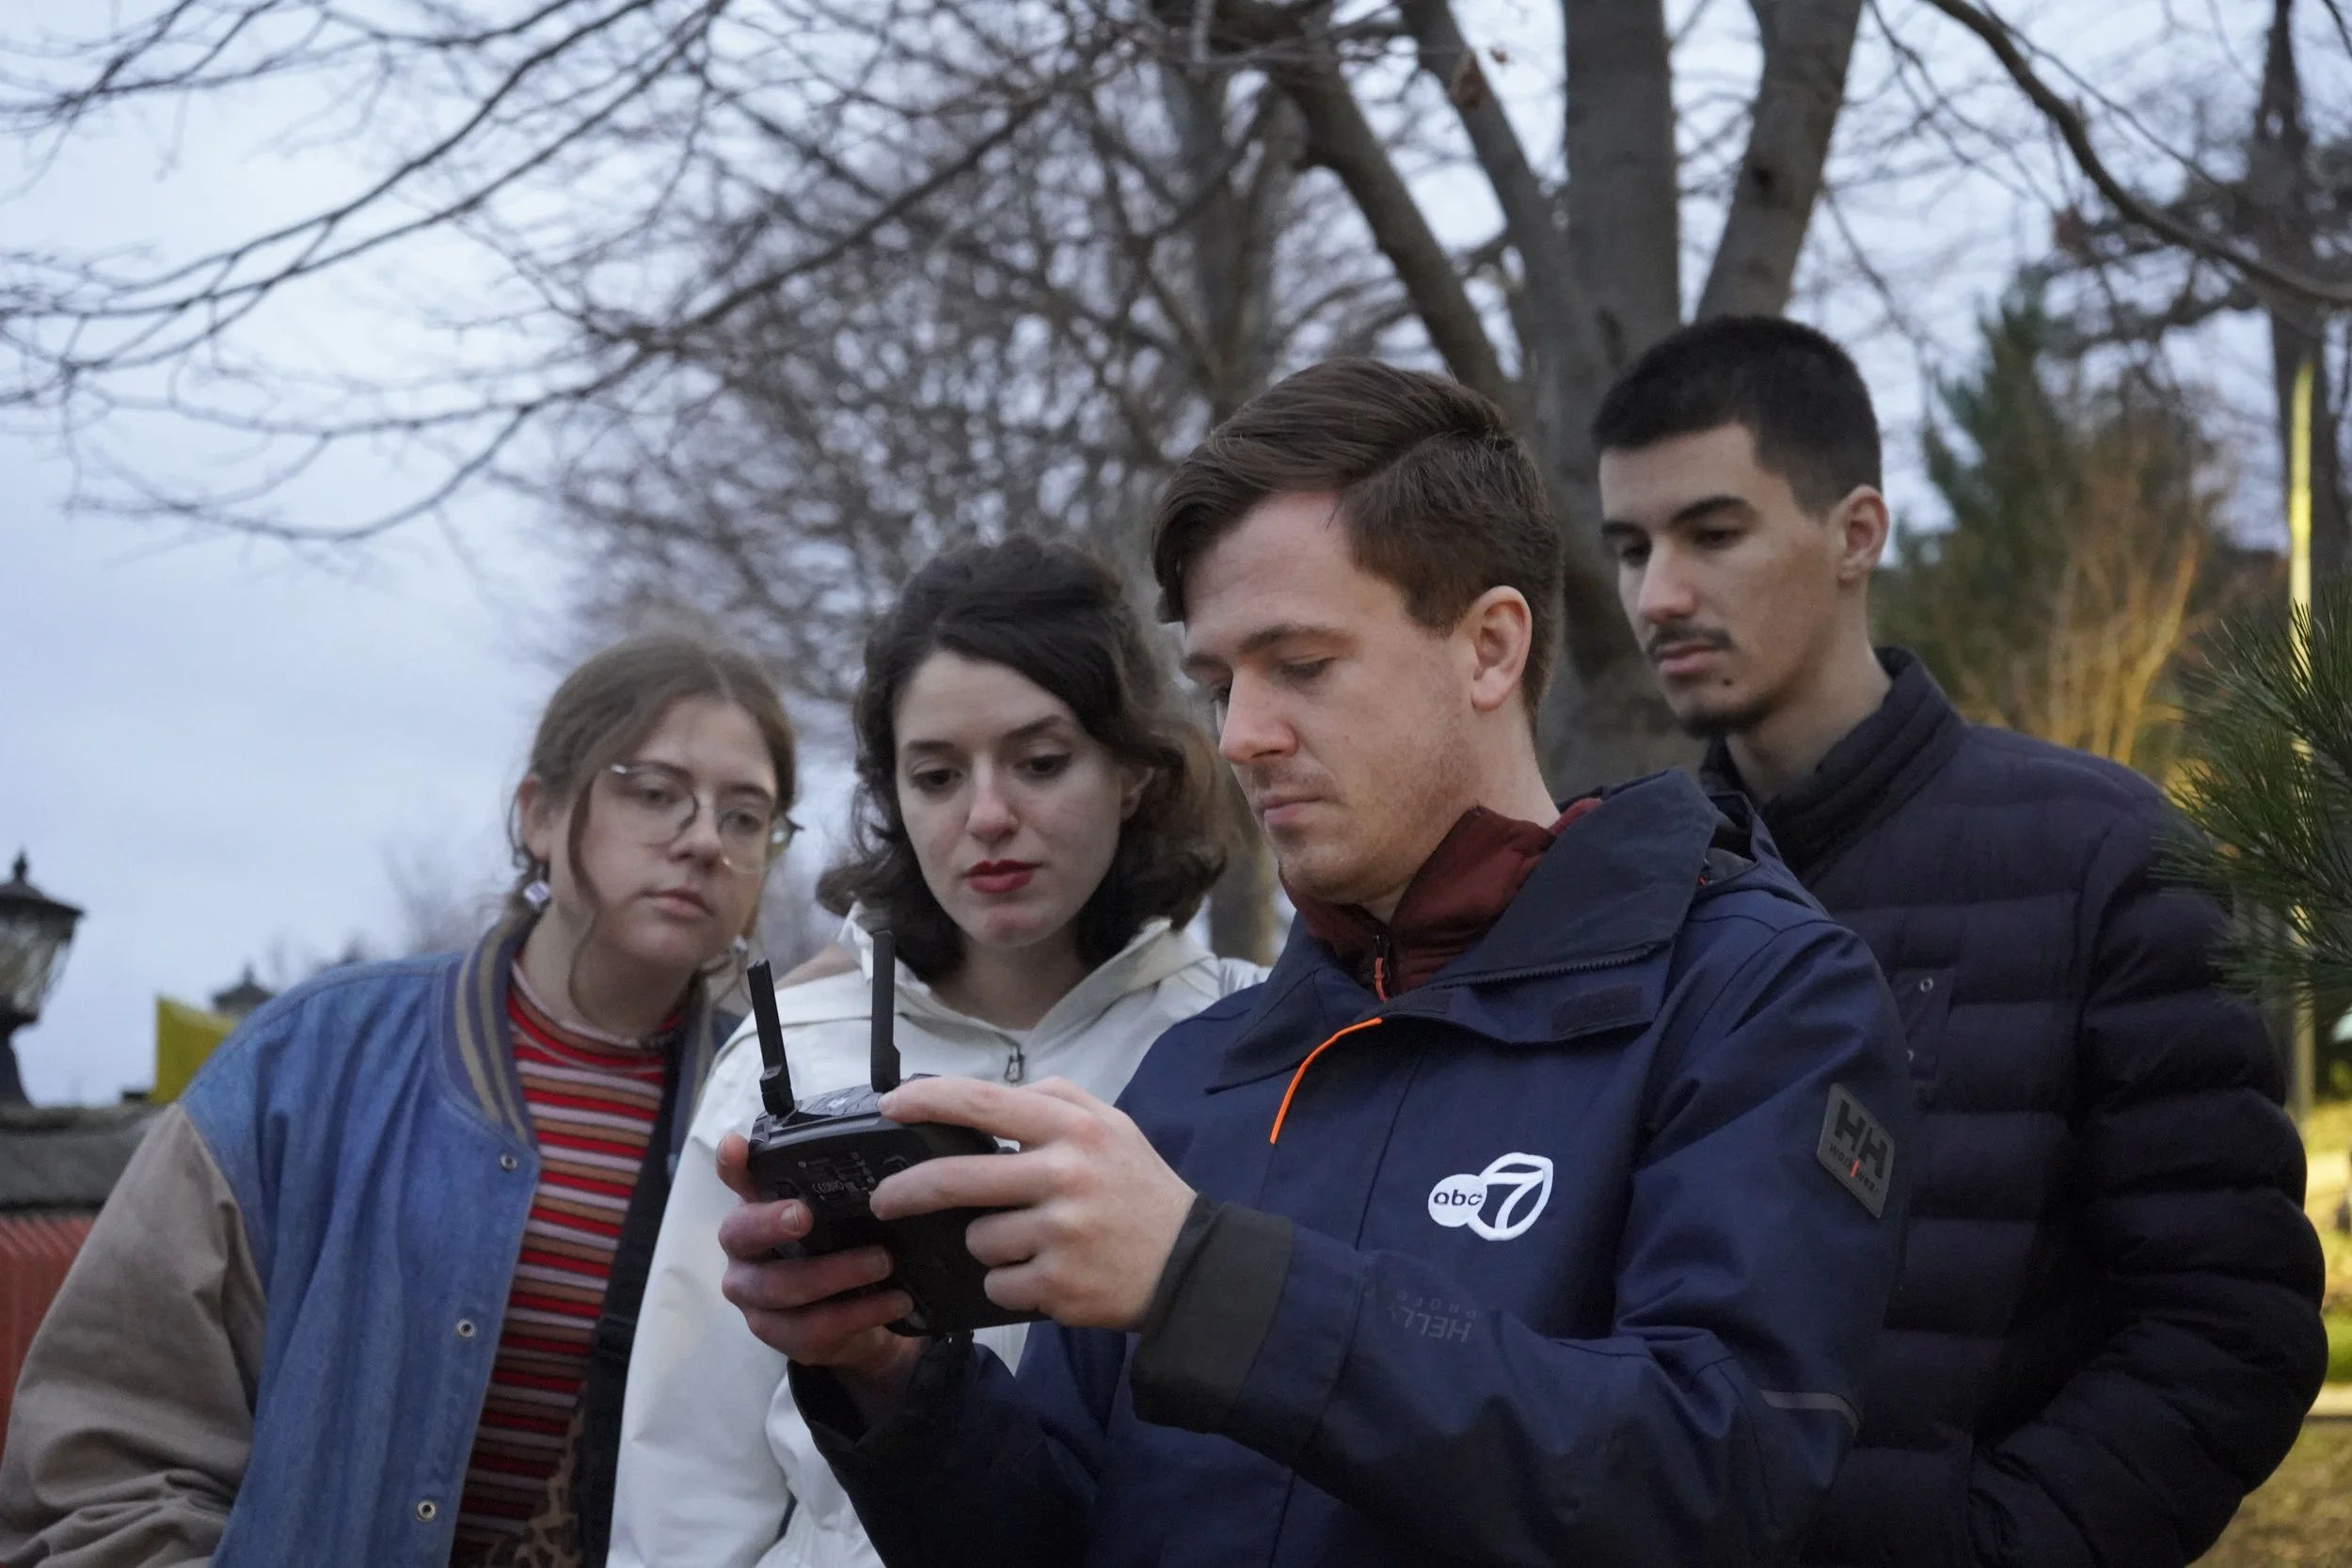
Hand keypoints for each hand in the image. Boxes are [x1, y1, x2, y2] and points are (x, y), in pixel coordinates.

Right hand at [714, 1133, 924, 1401]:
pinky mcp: (778, 1336)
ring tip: (884, 1263)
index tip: (736, 1146)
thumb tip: (877, 1156)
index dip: (731, 1164)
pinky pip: (811, 1328)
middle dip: (772, 1223)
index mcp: (757, 1210)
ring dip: (836, 1274)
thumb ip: (842, 1191)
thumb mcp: (844, 1216)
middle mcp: (744, 1252)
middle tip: (805, 1215)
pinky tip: (894, 1301)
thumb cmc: (842, 1249)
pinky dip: (858, 1314)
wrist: (857, 1318)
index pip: (735, 1180)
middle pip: (741, 1235)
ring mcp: (754, 1298)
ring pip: (780, 1287)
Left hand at [869, 1076, 1196, 1330]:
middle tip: (885, 1200)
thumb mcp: (1111, 1125)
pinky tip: (1046, 1273)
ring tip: (1031, 1242)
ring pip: (977, 1239)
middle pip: (955, 1179)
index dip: (928, 1101)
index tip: (891, 1105)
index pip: (984, 1103)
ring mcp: (1059, 1234)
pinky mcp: (1058, 1285)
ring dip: (989, 1243)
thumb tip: (988, 1097)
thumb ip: (1054, 1101)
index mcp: (1073, 1129)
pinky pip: (998, 1283)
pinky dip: (1011, 1282)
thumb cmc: (1139, 1190)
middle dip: (906, 1191)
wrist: (1189, 1264)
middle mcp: (1064, 1175)